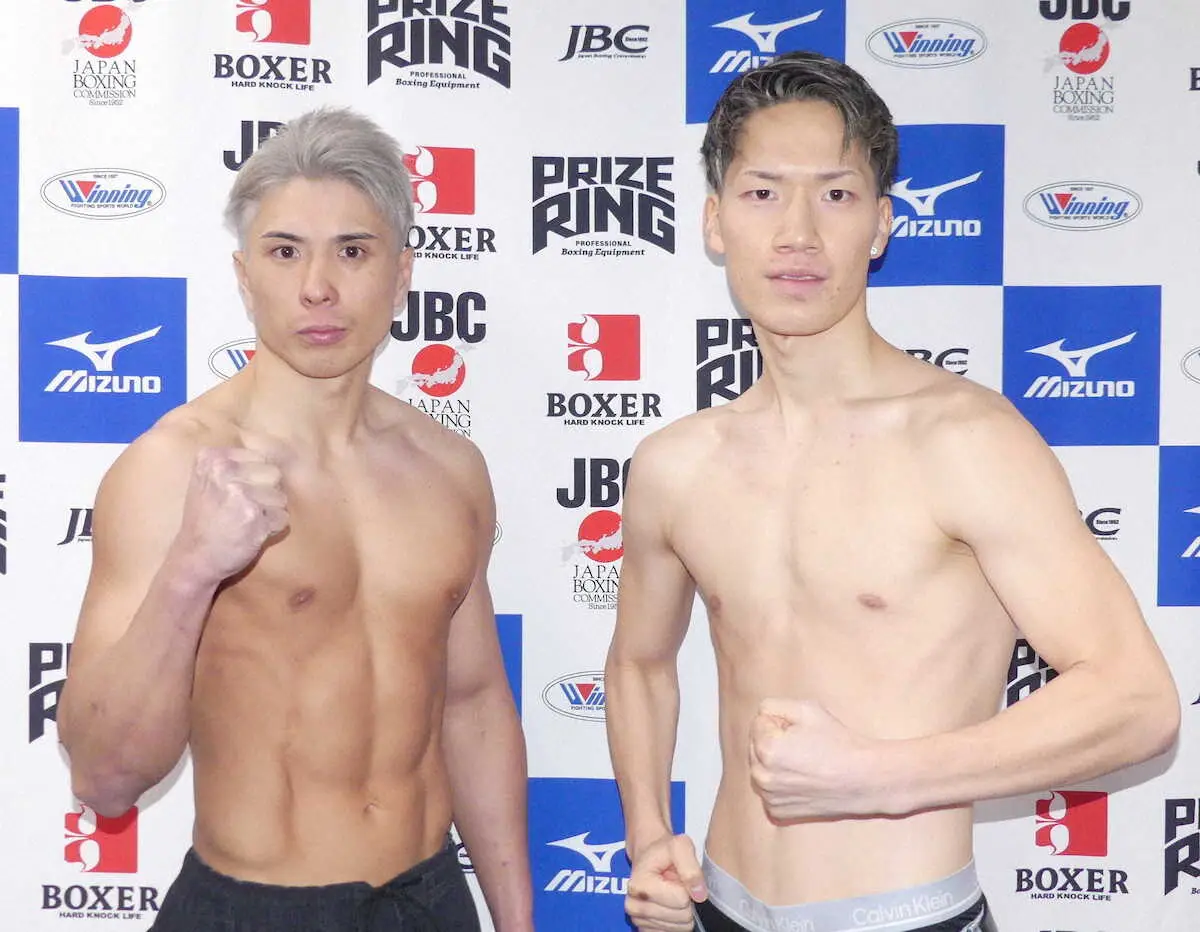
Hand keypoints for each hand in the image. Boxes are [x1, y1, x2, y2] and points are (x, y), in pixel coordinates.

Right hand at [175, 447, 288, 583]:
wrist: (194, 558)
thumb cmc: (206, 519)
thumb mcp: (207, 480)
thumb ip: (233, 463)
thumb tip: (273, 455)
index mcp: (212, 458)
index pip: (261, 458)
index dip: (255, 479)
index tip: (234, 495)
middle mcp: (224, 472)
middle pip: (274, 474)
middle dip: (266, 493)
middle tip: (243, 509)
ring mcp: (240, 495)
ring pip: (281, 497)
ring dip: (269, 512)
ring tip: (245, 521)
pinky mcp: (254, 518)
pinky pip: (282, 518)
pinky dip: (272, 528)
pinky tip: (251, 533)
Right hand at [625, 833, 705, 931]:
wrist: (648, 858)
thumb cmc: (663, 852)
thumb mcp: (680, 846)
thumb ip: (691, 868)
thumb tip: (699, 895)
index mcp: (639, 884)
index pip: (681, 899)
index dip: (688, 887)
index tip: (679, 876)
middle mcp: (633, 905)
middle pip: (682, 916)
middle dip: (686, 900)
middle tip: (677, 884)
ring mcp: (638, 921)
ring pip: (680, 927)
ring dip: (682, 910)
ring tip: (673, 893)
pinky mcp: (645, 930)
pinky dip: (677, 921)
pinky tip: (670, 905)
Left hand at [749, 698, 886, 820]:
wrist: (863, 779)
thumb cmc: (838, 742)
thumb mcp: (807, 709)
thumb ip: (773, 705)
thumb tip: (760, 717)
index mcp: (766, 749)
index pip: (759, 722)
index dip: (781, 722)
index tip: (802, 732)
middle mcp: (762, 776)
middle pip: (756, 745)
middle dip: (774, 741)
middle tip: (805, 746)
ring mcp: (769, 797)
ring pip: (761, 767)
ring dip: (774, 762)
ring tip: (804, 763)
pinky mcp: (778, 812)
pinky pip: (769, 789)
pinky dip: (780, 783)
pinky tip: (802, 780)